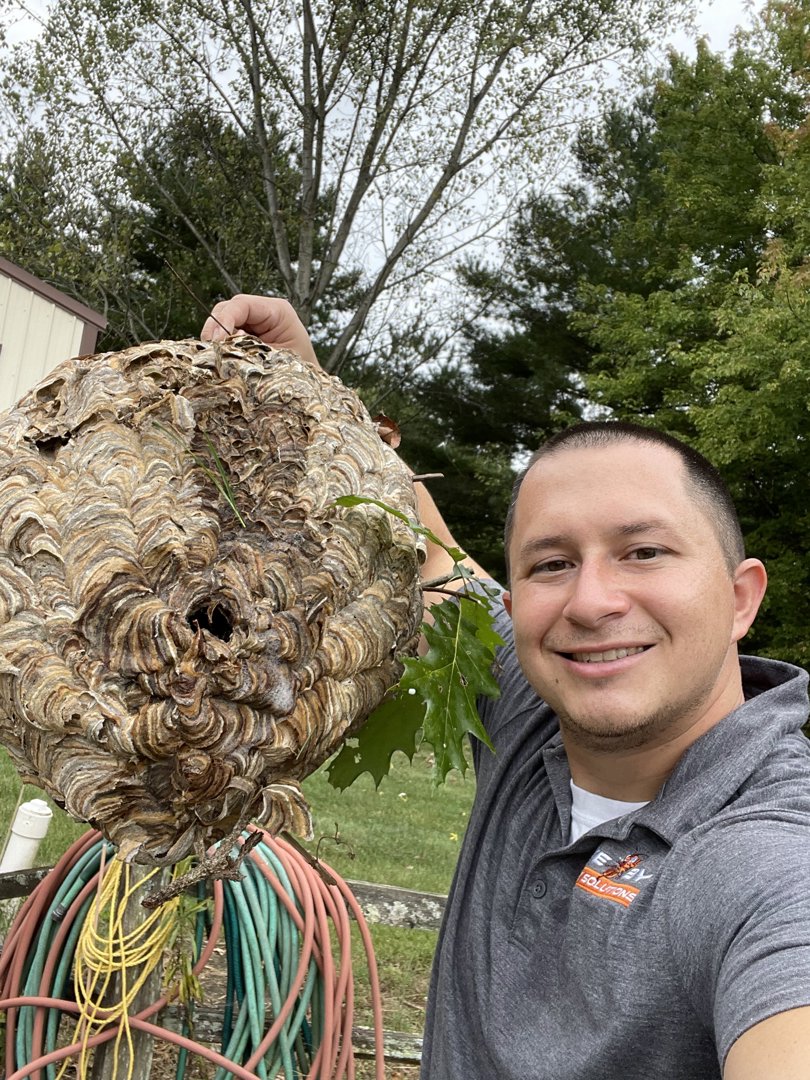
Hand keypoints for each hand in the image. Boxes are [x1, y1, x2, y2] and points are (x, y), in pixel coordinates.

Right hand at [201, 294, 318, 367]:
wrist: (309, 388)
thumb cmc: (301, 374)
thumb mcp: (278, 361)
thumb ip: (253, 350)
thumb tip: (227, 345)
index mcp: (278, 311)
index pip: (242, 305)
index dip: (224, 320)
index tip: (215, 341)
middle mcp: (263, 312)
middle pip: (227, 309)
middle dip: (215, 329)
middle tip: (210, 352)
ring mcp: (253, 322)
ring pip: (222, 322)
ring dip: (215, 339)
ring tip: (215, 357)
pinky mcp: (245, 335)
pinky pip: (225, 336)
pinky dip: (219, 347)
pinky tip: (220, 359)